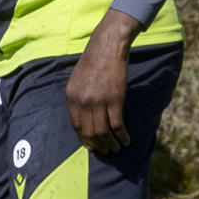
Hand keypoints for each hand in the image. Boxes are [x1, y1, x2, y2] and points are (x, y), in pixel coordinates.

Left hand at [65, 11, 141, 152]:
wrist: (107, 47)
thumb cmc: (94, 62)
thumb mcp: (77, 80)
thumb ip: (78, 97)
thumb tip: (83, 116)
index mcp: (71, 97)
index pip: (75, 125)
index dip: (84, 139)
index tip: (91, 146)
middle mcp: (82, 101)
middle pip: (89, 132)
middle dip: (98, 145)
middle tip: (105, 151)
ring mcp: (98, 101)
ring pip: (103, 132)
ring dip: (110, 143)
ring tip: (116, 148)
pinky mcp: (115, 100)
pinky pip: (117, 125)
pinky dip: (122, 136)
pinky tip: (127, 140)